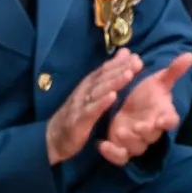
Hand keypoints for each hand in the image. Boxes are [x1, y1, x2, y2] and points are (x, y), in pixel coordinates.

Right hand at [47, 49, 143, 164]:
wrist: (54, 138)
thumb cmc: (78, 113)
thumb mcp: (92, 93)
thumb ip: (107, 75)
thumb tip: (124, 54)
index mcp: (89, 85)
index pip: (105, 70)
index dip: (120, 62)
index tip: (136, 56)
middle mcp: (84, 91)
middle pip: (104, 77)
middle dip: (121, 68)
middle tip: (137, 61)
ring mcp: (81, 105)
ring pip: (99, 91)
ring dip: (114, 82)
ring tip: (129, 74)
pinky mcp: (79, 120)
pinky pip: (91, 111)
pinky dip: (102, 103)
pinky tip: (113, 97)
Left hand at [97, 52, 191, 166]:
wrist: (124, 104)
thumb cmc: (144, 93)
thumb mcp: (157, 80)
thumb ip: (173, 71)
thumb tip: (189, 55)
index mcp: (162, 114)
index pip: (171, 121)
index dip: (168, 121)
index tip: (162, 119)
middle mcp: (151, 130)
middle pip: (153, 136)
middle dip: (146, 132)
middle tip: (139, 125)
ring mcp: (136, 140)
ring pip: (136, 148)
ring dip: (129, 141)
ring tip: (120, 130)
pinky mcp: (121, 148)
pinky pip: (120, 157)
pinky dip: (112, 154)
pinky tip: (102, 144)